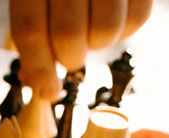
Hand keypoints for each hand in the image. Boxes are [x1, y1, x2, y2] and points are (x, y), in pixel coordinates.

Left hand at [10, 0, 153, 94]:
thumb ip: (35, 34)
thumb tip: (41, 85)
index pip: (31, 30)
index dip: (39, 68)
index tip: (48, 91)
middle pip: (68, 36)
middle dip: (70, 58)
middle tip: (72, 52)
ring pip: (105, 32)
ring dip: (98, 43)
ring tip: (93, 27)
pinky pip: (137, 20)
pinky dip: (126, 30)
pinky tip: (115, 16)